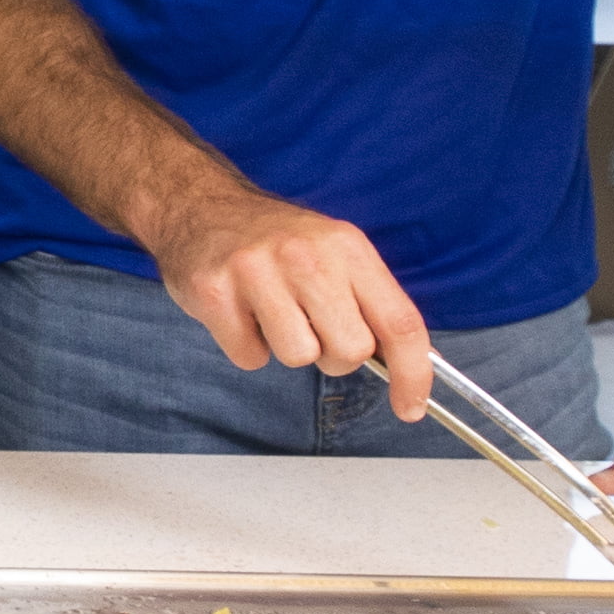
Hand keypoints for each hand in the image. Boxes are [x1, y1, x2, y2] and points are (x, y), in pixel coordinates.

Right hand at [144, 189, 436, 407]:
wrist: (200, 206)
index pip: (399, 321)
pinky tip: (239, 312)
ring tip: (269, 312)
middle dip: (334, 355)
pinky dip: (246, 347)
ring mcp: (257, 270)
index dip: (413, 373)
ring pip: (298, 357)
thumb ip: (370, 302)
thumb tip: (409, 366)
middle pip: (351, 350)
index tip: (410, 407)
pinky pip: (249, 357)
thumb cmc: (275, 240)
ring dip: (285, 348)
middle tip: (311, 326)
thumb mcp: (334, 251)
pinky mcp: (214, 290)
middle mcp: (307, 255)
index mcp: (347, 247)